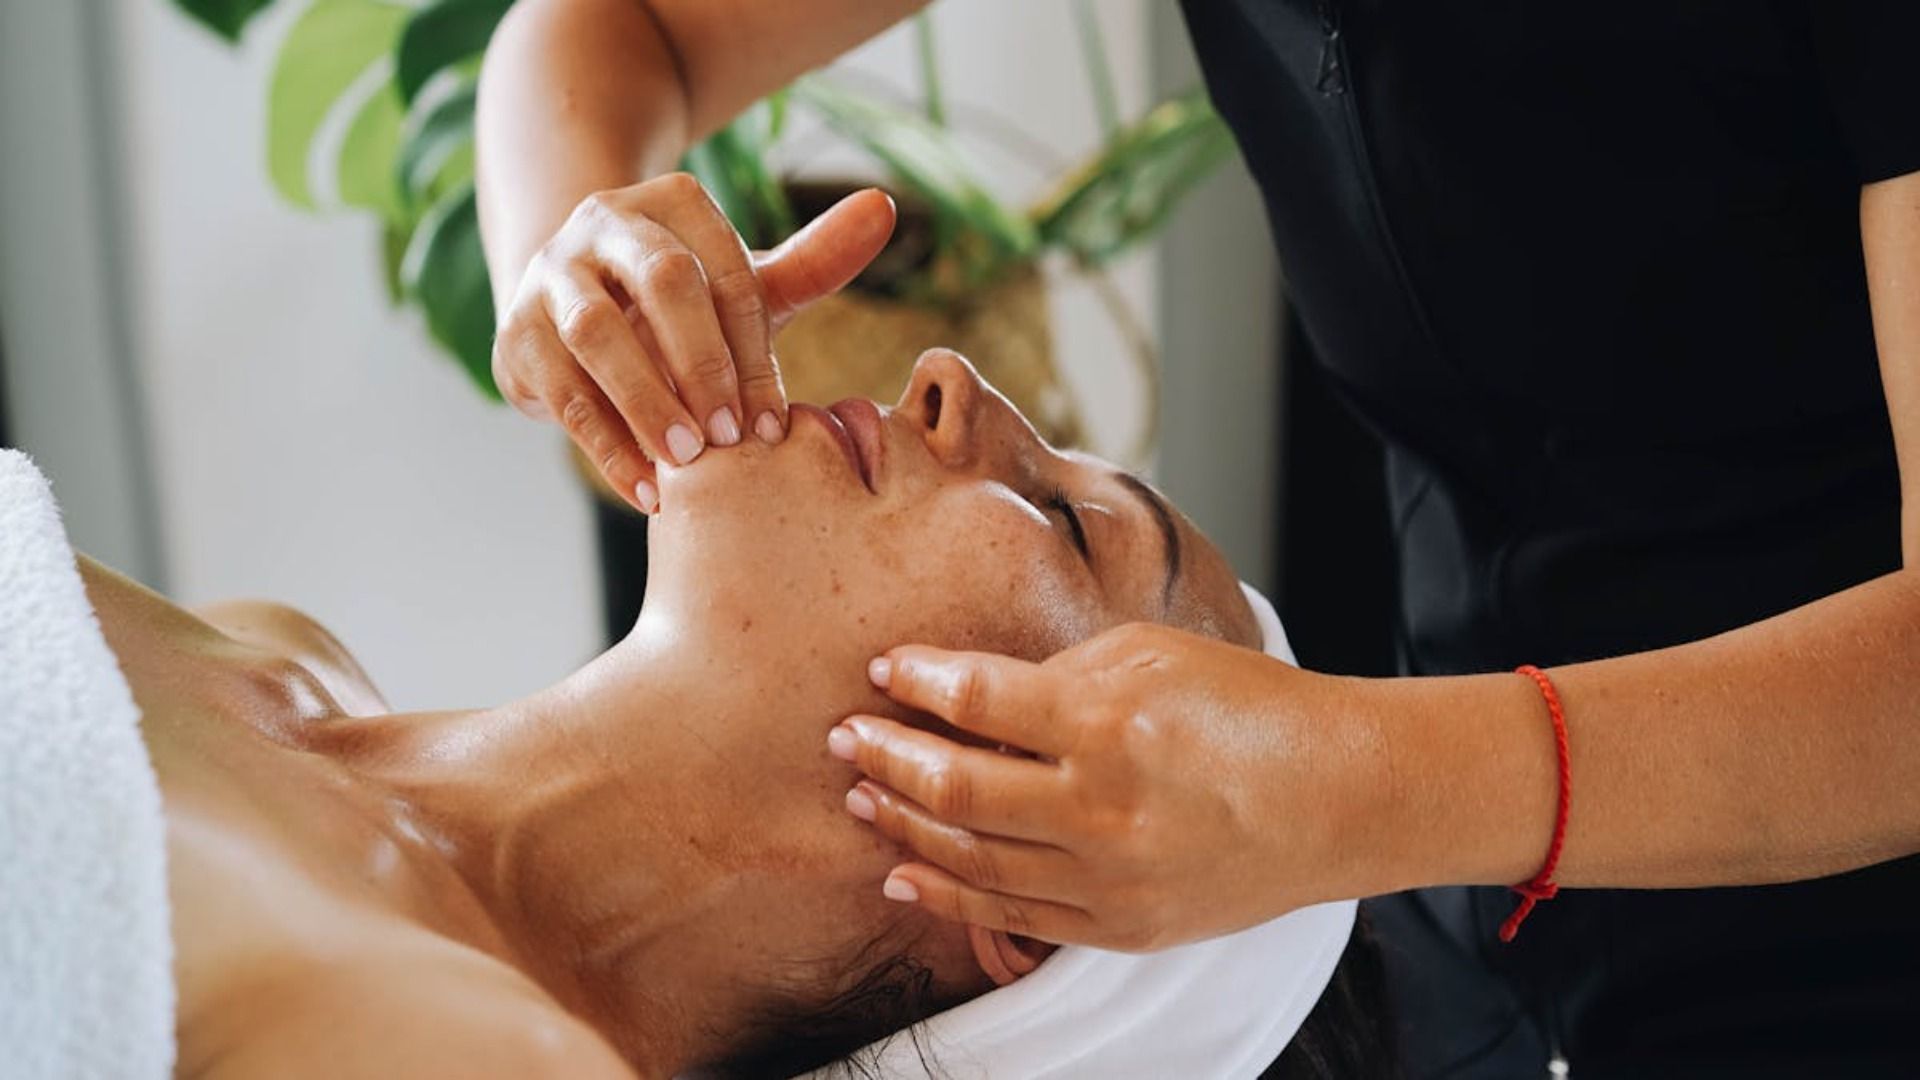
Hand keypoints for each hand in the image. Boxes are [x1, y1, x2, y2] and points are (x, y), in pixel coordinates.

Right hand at [492, 175, 895, 511]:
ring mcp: (550, 276)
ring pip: (597, 334)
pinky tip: (647, 491)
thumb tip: (882, 207)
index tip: (774, 422)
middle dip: (702, 364)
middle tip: (732, 440)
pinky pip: (561, 391)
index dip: (751, 349)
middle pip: (661, 282)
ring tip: (688, 463)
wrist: (573, 311)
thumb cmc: (682, 304)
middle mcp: (604, 225)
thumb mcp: (743, 282)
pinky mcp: (516, 335)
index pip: (723, 271)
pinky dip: (606, 446)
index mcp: (672, 204)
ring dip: (646, 402)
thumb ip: (814, 258)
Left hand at [828, 623, 1389, 950]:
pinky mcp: (1119, 928)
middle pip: (954, 785)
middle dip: (885, 755)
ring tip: (861, 796)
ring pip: (969, 858)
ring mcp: (1107, 877)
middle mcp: (1099, 807)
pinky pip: (1009, 916)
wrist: (1337, 798)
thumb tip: (970, 690)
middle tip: (845, 736)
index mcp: (1109, 722)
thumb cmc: (1250, 710)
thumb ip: (1057, 674)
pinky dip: (947, 896)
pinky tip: (905, 872)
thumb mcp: (1153, 654)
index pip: (976, 699)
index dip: (917, 680)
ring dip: (903, 823)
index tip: (885, 668)